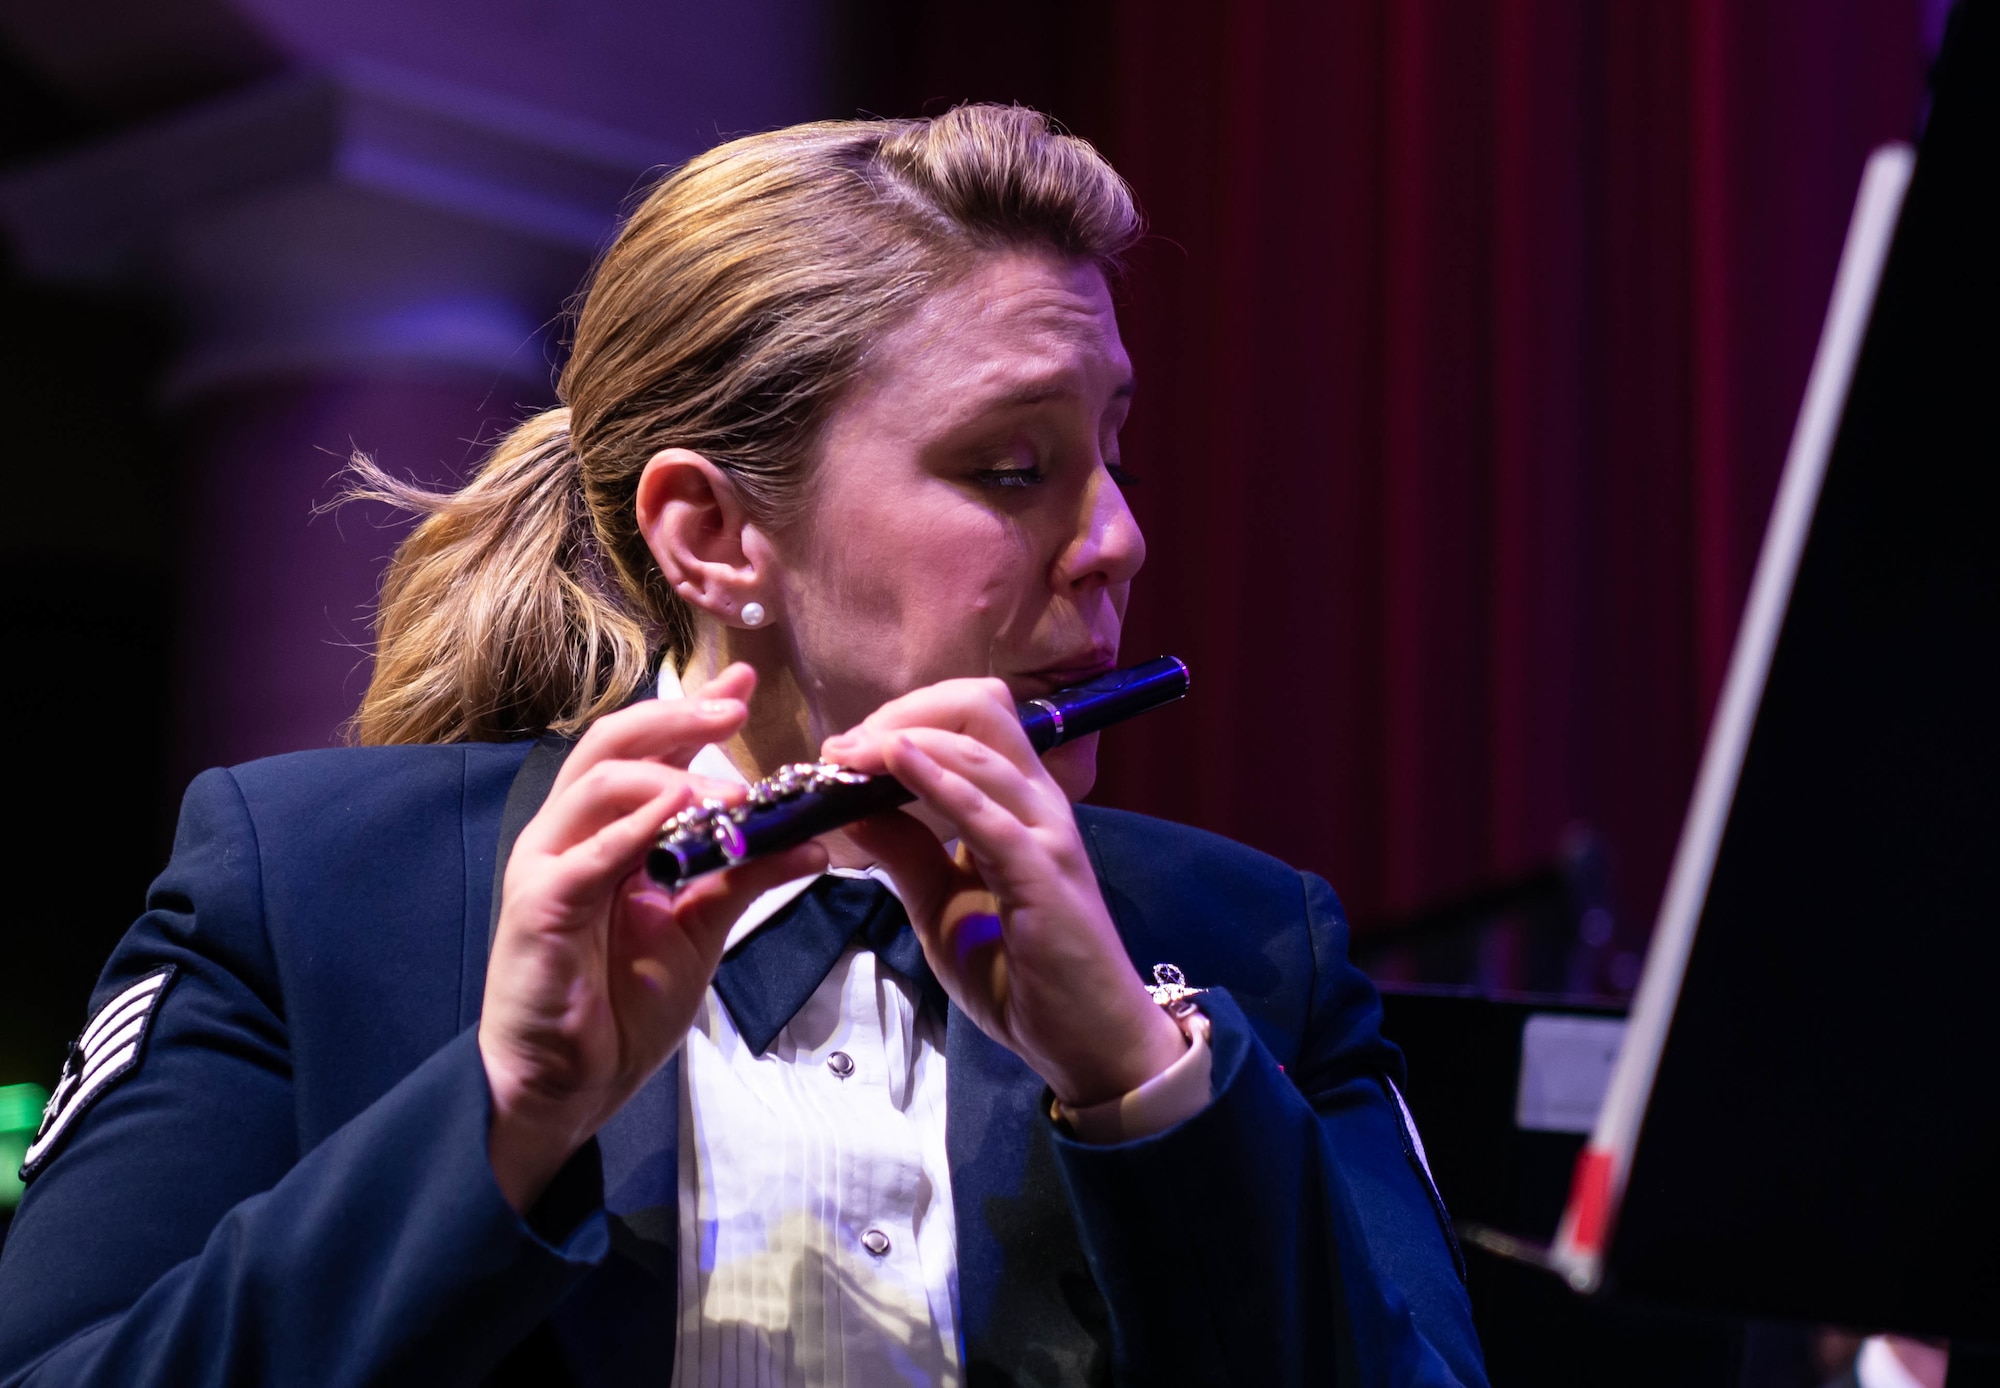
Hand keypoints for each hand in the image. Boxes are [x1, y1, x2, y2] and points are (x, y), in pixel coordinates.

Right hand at [479, 664, 823, 1210]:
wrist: (570, 1085)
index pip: (649, 750)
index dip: (692, 709)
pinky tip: (674, 814)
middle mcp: (573, 834)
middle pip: (614, 744)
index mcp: (611, 831)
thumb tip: (815, 840)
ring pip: (596, 784)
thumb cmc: (623, 1004)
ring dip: (666, 774)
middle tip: (735, 709)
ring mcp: (549, 866)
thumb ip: (747, 877)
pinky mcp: (538, 909)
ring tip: (727, 788)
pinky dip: (630, 829)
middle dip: (677, 717)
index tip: (745, 681)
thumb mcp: (702, 928)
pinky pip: (583, 858)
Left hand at [821, 679, 1183, 1108]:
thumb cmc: (1019, 974)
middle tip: (846, 748)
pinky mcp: (1042, 872)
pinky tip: (899, 764)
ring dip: (906, 740)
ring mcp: (1045, 833)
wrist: (1085, 1039)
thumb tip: (851, 805)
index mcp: (1016, 803)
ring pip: (980, 749)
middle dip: (904, 712)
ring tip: (850, 756)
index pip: (970, 720)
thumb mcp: (939, 904)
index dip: (904, 717)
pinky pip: (989, 814)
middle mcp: (1037, 803)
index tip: (845, 748)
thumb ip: (905, 852)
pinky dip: (940, 780)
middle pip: (980, 709)